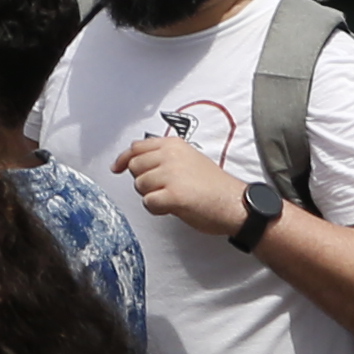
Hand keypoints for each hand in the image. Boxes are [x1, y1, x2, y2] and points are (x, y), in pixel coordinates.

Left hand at [115, 130, 249, 240]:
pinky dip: (157, 209)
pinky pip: (149, 203)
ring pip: (140, 186)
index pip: (137, 147)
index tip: (117, 167)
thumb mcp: (189, 159)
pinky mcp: (173, 194)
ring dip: (152, 196)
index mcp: (174, 144)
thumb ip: (164, 156)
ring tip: (174, 197)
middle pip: (135, 167)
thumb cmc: (214, 186)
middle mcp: (170, 155)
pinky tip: (173, 207)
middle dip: (144, 181)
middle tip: (164, 188)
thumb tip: (135, 160)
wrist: (236, 204)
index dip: (124, 159)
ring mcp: (171, 174)